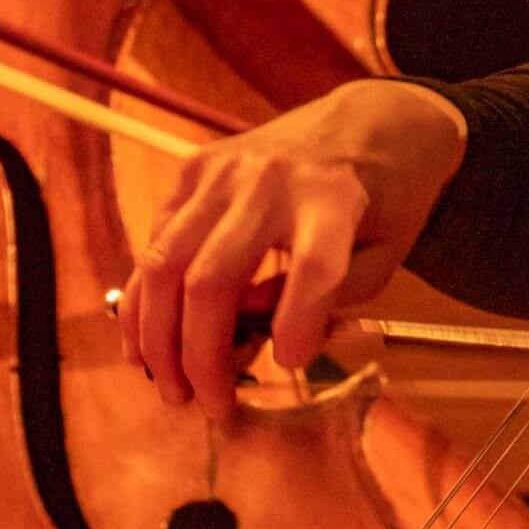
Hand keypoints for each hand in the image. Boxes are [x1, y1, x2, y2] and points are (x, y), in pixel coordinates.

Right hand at [117, 79, 464, 418]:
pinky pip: (154, 243)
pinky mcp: (191, 172)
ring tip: (171, 389)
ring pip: (165, 264)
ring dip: (159, 338)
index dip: (299, 324)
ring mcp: (220, 173)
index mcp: (333, 200)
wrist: (367, 122)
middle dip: (202, 355)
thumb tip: (264, 341)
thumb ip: (333, 299)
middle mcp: (269, 182)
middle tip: (210, 406)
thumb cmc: (383, 200)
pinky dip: (144, 302)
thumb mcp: (384, 254)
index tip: (292, 366)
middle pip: (212, 279)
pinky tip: (145, 347)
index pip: (313, 268)